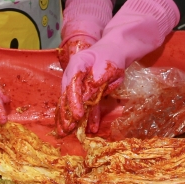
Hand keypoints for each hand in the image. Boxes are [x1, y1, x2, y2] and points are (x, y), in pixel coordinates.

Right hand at [53, 0, 180, 134]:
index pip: (72, 84)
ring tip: (67, 133)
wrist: (118, 50)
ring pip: (74, 102)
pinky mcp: (90, 91)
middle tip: (66, 130)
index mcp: (77, 65)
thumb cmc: (112, 55)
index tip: (77, 115)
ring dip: (72, 119)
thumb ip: (98, 81)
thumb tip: (89, 96)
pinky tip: (91, 128)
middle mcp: (75, 75)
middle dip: (66, 114)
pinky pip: (89, 105)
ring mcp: (81, 83)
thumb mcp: (107, 66)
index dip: (73, 101)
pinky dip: (90, 116)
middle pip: (68, 96)